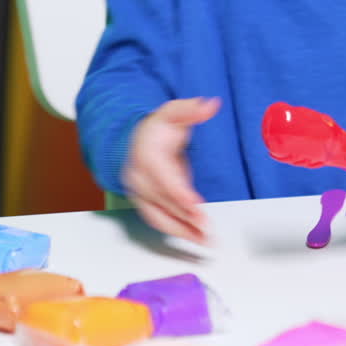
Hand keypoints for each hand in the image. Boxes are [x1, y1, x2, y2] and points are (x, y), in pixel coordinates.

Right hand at [122, 97, 219, 244]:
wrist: (136, 141)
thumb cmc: (157, 129)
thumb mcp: (173, 113)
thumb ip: (191, 110)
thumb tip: (209, 104)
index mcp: (145, 155)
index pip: (163, 179)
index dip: (179, 195)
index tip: (196, 207)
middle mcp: (137, 177)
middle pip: (161, 202)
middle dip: (184, 217)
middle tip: (206, 229)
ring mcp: (137, 193)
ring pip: (157, 217)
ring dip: (180, 231)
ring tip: (204, 240)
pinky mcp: (142, 204)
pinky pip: (157, 221)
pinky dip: (176, 232)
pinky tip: (194, 238)